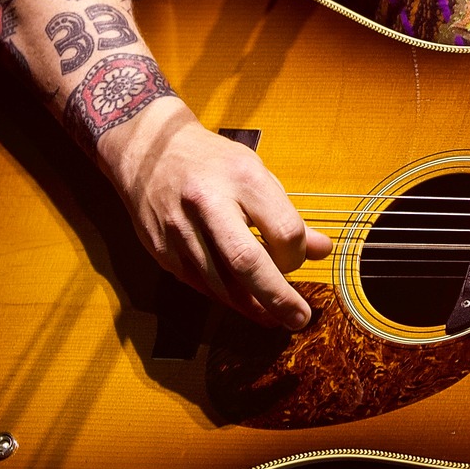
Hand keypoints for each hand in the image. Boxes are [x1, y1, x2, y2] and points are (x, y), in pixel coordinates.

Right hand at [99, 99, 330, 329]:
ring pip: (220, 281)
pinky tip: (242, 303)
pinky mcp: (160, 248)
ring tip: (274, 317)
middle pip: (247, 261)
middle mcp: (208, 203)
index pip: (283, 229)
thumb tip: (321, 250)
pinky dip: (223, 296)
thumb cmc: (212, 162)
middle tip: (298, 319)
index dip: (296, 254)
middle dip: (277, 297)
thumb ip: (286, 213)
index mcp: (242, 178)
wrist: (147, 149)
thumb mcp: (256, 174)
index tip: (300, 259)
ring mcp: (179, 228)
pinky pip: (198, 282)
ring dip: (251, 305)